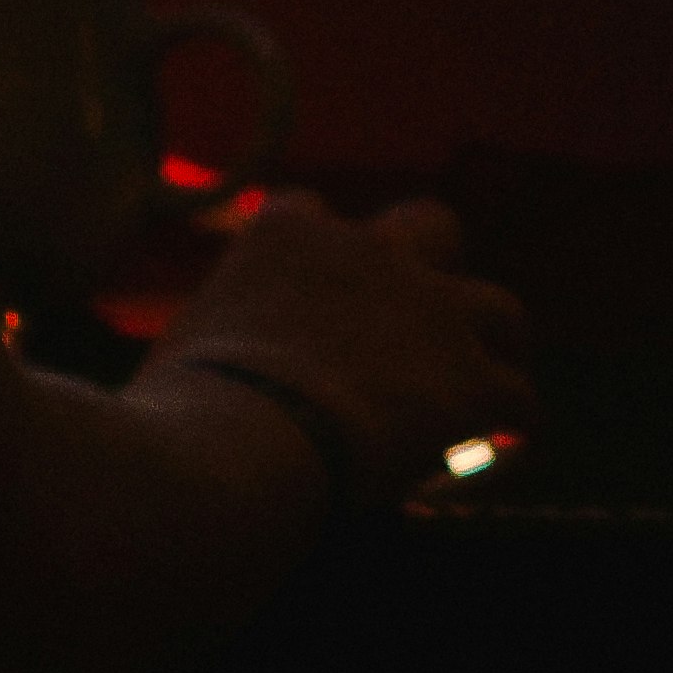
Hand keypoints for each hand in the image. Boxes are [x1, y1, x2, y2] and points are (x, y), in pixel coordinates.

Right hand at [143, 192, 534, 505]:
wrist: (242, 443)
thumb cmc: (179, 412)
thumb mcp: (174, 352)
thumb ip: (200, 347)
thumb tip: (155, 388)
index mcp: (284, 236)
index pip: (309, 215)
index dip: (324, 261)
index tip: (320, 307)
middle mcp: (368, 252)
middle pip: (429, 226)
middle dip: (433, 270)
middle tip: (421, 326)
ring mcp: (429, 310)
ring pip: (498, 307)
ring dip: (494, 345)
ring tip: (488, 384)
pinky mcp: (470, 380)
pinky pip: (518, 399)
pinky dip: (510, 428)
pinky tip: (498, 457)